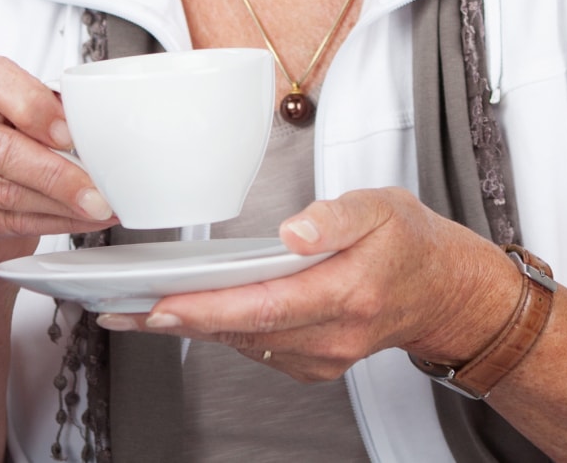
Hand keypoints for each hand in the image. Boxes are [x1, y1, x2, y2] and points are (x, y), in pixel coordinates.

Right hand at [0, 55, 116, 281]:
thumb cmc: (7, 146)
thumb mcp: (27, 117)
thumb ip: (51, 113)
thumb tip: (95, 130)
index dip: (35, 110)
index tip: (69, 135)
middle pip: (2, 149)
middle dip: (58, 175)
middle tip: (97, 193)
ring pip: (6, 192)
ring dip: (61, 206)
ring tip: (96, 209)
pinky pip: (4, 221)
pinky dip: (50, 224)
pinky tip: (76, 220)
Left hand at [96, 187, 516, 380]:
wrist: (447, 291)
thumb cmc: (408, 240)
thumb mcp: (383, 207)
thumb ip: (337, 216)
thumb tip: (295, 231)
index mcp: (347, 294)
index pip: (265, 306)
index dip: (208, 308)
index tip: (162, 304)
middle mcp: (333, 335)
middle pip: (243, 331)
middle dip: (178, 321)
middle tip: (119, 311)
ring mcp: (324, 354)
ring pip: (245, 343)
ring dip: (189, 328)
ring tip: (130, 311)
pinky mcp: (314, 359)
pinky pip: (257, 347)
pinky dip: (217, 331)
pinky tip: (181, 313)